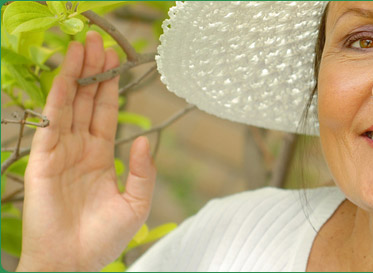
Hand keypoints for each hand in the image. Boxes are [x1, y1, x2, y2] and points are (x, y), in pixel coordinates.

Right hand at [16, 31, 156, 270]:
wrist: (75, 262)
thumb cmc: (104, 238)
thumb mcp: (136, 202)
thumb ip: (144, 170)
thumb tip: (147, 138)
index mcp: (100, 156)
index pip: (105, 112)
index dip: (109, 86)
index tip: (114, 60)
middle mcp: (79, 149)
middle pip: (86, 101)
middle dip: (92, 71)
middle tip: (97, 41)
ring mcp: (60, 152)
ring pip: (68, 105)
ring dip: (74, 75)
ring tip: (82, 47)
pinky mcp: (43, 159)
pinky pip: (52, 122)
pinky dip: (58, 98)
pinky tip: (66, 76)